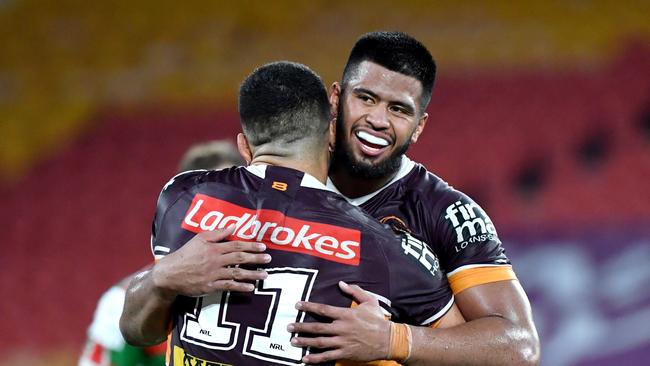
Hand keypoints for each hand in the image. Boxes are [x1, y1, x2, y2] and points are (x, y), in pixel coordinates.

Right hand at [151, 225, 269, 298]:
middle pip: (240, 258)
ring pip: (237, 273)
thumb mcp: (199, 239)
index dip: (251, 246)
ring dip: (252, 274)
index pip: (236, 245)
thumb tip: (233, 226)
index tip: (263, 247)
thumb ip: (217, 233)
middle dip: (256, 259)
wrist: (170, 274)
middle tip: (269, 259)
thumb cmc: (185, 255)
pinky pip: (228, 286)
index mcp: (214, 248)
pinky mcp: (211, 286)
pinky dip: (240, 287)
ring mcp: (214, 274)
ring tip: (265, 275)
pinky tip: (250, 288)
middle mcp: (216, 260)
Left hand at [288, 281, 390, 363]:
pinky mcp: (345, 353)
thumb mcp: (369, 301)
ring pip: (319, 342)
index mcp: (346, 315)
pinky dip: (315, 358)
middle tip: (288, 326)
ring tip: (292, 341)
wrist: (389, 340)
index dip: (309, 306)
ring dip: (304, 341)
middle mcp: (342, 328)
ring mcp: (343, 342)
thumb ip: (355, 291)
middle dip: (301, 326)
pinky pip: (327, 357)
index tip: (297, 304)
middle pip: (317, 327)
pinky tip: (305, 359)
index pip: (323, 309)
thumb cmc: (378, 320)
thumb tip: (341, 283)